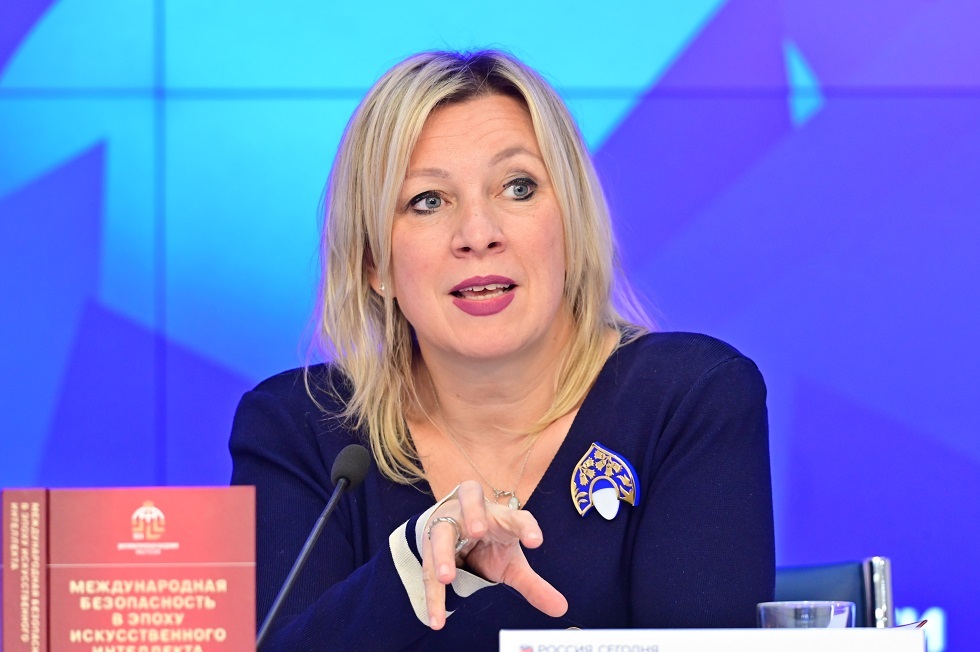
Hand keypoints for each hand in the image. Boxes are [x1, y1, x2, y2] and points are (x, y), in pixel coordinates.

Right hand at [421, 480, 567, 628]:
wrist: (454, 530)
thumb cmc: (489, 543)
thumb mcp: (511, 563)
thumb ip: (532, 584)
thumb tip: (561, 609)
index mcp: (500, 516)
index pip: (517, 517)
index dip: (526, 527)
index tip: (536, 542)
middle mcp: (473, 512)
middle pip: (471, 499)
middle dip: (474, 513)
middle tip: (477, 530)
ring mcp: (447, 523)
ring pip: (442, 532)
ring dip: (442, 553)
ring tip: (446, 577)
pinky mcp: (429, 544)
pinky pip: (428, 568)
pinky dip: (432, 593)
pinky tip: (436, 617)